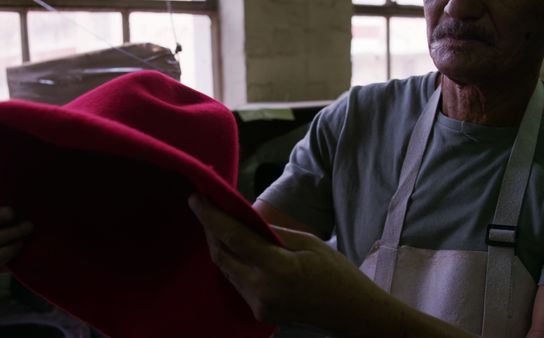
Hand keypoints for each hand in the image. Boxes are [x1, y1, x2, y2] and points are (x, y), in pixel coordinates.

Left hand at [188, 193, 477, 336]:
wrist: (353, 314)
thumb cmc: (337, 273)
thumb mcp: (308, 242)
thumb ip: (272, 233)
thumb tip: (245, 221)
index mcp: (276, 268)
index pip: (233, 237)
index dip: (210, 217)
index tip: (195, 199)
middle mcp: (261, 289)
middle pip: (221, 256)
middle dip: (211, 231)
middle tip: (206, 210)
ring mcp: (258, 305)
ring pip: (226, 271)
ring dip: (221, 248)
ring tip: (221, 226)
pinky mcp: (259, 313)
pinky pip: (237, 283)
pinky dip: (234, 264)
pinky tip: (238, 251)